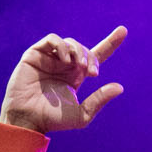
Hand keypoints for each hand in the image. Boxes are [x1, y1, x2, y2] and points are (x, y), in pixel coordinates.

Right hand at [0, 26, 126, 134]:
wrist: (28, 119)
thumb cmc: (53, 120)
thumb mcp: (82, 114)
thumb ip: (99, 100)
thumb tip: (120, 87)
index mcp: (76, 76)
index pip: (96, 55)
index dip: (110, 43)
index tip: (123, 31)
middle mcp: (64, 65)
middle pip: (84, 49)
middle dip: (91, 57)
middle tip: (92, 72)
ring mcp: (50, 58)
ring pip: (70, 43)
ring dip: (78, 51)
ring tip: (77, 66)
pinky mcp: (36, 54)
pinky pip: (52, 40)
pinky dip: (62, 46)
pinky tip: (65, 61)